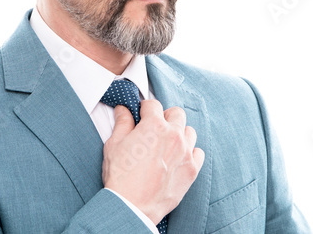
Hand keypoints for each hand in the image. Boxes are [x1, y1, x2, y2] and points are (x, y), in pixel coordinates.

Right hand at [102, 99, 204, 223]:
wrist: (132, 206)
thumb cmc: (121, 177)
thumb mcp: (114, 145)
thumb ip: (122, 123)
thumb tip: (123, 110)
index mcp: (154, 125)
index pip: (153, 104)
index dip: (145, 108)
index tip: (142, 114)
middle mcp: (174, 135)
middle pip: (176, 113)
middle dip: (165, 117)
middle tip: (155, 128)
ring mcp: (186, 152)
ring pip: (189, 131)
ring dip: (179, 133)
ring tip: (167, 144)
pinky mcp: (192, 169)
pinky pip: (198, 152)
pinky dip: (190, 152)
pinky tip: (178, 158)